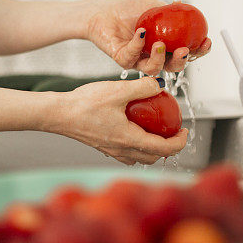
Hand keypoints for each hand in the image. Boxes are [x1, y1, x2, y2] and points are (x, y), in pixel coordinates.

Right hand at [51, 77, 187, 164]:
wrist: (58, 114)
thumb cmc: (84, 103)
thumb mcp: (117, 90)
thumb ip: (142, 87)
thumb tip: (159, 85)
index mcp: (129, 140)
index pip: (164, 149)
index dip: (179, 142)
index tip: (184, 130)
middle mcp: (122, 150)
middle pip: (153, 157)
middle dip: (168, 148)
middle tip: (173, 132)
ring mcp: (111, 151)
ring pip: (139, 158)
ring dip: (152, 150)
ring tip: (155, 132)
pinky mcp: (102, 147)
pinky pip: (125, 154)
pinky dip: (135, 147)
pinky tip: (132, 130)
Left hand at [85, 0, 211, 75]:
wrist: (106, 11)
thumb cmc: (130, 10)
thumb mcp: (156, 7)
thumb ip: (173, 12)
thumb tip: (191, 11)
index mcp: (167, 45)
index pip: (187, 52)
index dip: (199, 51)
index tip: (206, 41)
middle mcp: (154, 56)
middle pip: (173, 67)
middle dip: (181, 62)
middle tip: (183, 51)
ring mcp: (139, 60)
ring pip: (153, 69)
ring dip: (159, 59)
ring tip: (158, 44)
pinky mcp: (123, 60)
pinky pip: (133, 58)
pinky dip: (138, 44)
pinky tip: (140, 32)